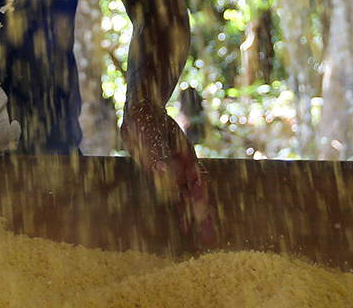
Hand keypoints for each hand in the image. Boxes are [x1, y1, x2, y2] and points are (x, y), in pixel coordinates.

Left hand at [120, 103, 214, 243]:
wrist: (143, 114)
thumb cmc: (147, 121)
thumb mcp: (149, 135)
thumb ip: (156, 154)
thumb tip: (160, 171)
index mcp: (186, 156)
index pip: (197, 179)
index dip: (199, 195)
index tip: (200, 211)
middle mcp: (185, 167)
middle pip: (198, 193)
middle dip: (203, 215)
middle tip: (209, 236)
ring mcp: (178, 173)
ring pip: (190, 199)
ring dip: (196, 217)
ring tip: (205, 238)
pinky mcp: (167, 177)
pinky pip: (177, 197)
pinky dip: (181, 211)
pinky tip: (184, 227)